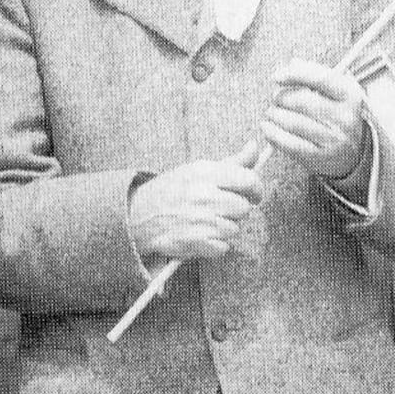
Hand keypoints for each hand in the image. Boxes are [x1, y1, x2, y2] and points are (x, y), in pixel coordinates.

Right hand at [127, 141, 263, 264]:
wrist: (137, 214)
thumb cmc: (172, 191)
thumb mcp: (197, 170)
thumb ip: (231, 162)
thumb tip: (254, 146)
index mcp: (205, 172)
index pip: (249, 180)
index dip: (256, 189)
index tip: (253, 194)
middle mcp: (203, 194)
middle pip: (244, 208)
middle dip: (236, 211)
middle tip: (221, 210)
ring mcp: (198, 219)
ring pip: (235, 229)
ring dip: (225, 229)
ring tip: (207, 223)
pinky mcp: (194, 242)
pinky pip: (223, 247)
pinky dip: (215, 245)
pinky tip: (201, 236)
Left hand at [262, 59, 367, 180]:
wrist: (353, 154)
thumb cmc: (338, 117)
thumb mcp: (337, 93)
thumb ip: (316, 75)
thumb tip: (293, 63)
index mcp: (350, 95)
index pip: (320, 79)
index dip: (295, 75)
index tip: (276, 77)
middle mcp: (345, 117)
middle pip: (302, 101)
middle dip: (282, 98)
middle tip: (276, 99)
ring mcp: (334, 139)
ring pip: (293, 123)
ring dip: (275, 115)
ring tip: (272, 113)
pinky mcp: (320, 157)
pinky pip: (290, 144)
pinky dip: (273, 134)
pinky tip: (267, 128)